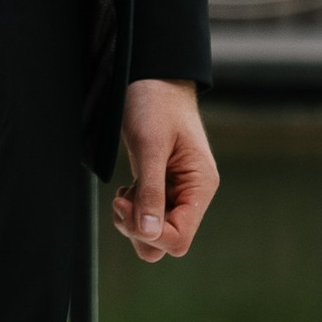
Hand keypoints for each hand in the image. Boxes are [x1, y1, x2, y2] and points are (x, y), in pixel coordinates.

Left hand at [112, 80, 217, 264]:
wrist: (153, 80)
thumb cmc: (156, 105)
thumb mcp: (151, 146)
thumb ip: (152, 191)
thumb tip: (149, 232)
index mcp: (200, 186)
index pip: (179, 237)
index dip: (151, 233)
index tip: (126, 206)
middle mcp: (192, 194)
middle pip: (166, 242)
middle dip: (138, 230)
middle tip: (121, 201)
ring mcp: (177, 193)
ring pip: (153, 233)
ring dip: (132, 221)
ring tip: (123, 194)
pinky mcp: (161, 189)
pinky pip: (147, 218)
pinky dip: (131, 211)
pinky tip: (127, 188)